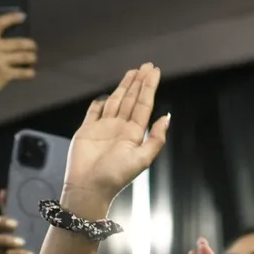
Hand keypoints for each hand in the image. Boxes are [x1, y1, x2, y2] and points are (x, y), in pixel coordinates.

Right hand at [0, 13, 38, 118]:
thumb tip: (4, 41)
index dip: (12, 18)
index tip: (22, 17)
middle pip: (19, 42)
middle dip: (30, 45)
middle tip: (33, 47)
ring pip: (25, 57)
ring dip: (32, 58)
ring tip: (33, 59)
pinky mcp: (4, 75)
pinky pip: (24, 72)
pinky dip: (30, 73)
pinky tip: (31, 73)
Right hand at [60, 64, 168, 217]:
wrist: (89, 187)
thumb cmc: (115, 176)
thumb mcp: (142, 159)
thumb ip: (155, 138)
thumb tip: (166, 117)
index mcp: (134, 134)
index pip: (144, 105)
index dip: (149, 87)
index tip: (154, 71)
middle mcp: (120, 129)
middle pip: (132, 100)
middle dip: (139, 83)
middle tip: (146, 66)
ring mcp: (103, 128)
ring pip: (116, 101)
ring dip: (124, 87)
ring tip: (132, 72)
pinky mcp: (87, 130)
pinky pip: (94, 112)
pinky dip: (100, 103)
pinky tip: (108, 95)